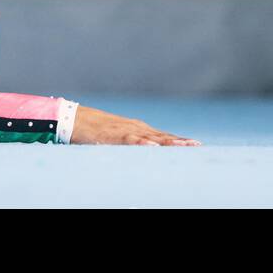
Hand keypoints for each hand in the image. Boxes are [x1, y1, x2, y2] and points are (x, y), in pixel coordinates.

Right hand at [72, 105, 199, 145]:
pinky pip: (130, 139)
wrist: (74, 119)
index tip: (196, 145)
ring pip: (150, 137)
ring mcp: (125, 130)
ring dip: (167, 142)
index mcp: (138, 130)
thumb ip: (133, 142)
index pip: (163, 136)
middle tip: (197, 146)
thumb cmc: (96, 130)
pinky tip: (152, 146)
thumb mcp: (118, 137)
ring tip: (183, 146)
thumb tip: (147, 152)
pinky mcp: (113, 134)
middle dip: (179, 141)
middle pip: (162, 136)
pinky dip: (142, 142)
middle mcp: (135, 128)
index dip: (179, 141)